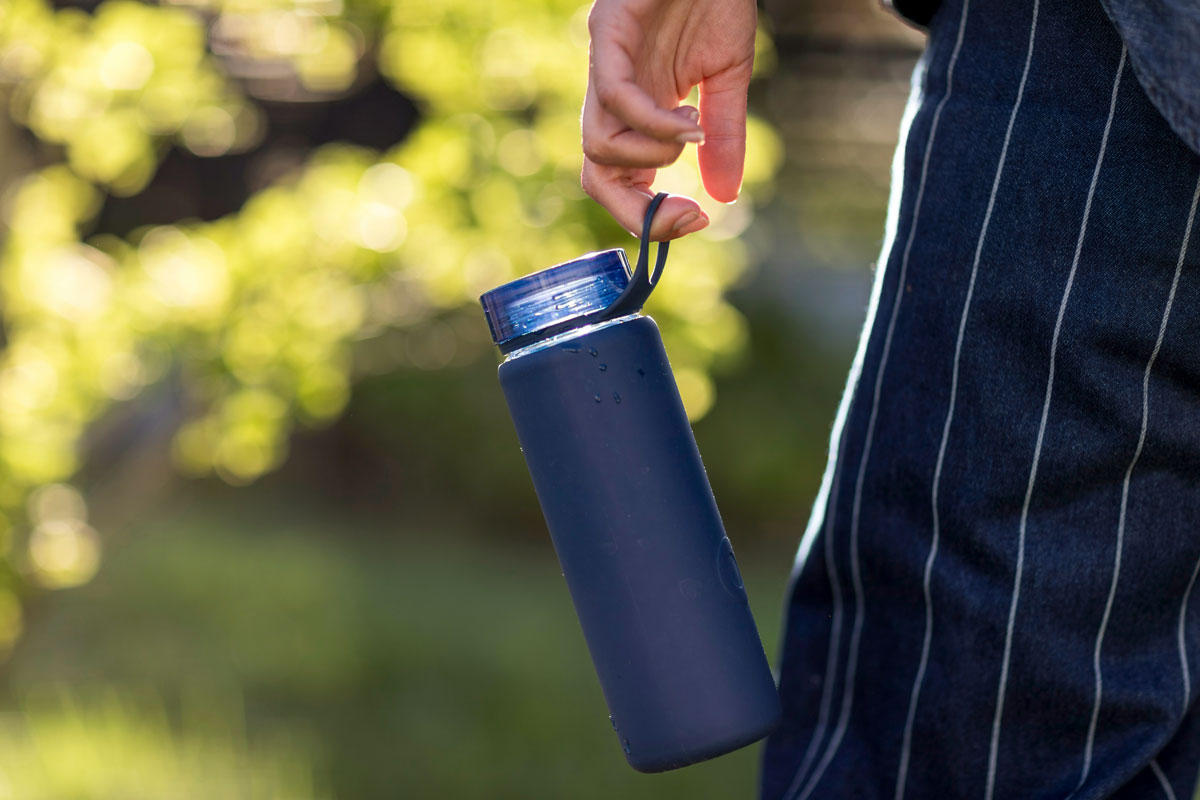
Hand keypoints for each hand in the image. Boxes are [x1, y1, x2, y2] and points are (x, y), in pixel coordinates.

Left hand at [580, 0, 755, 240]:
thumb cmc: (714, 1)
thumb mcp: (727, 81)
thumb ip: (722, 140)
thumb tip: (725, 198)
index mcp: (637, 112)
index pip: (621, 182)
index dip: (650, 215)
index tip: (698, 220)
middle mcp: (612, 95)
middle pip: (595, 176)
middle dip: (637, 210)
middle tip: (687, 216)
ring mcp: (604, 65)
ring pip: (598, 146)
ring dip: (653, 157)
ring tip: (693, 135)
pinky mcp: (607, 33)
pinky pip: (617, 96)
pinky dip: (653, 122)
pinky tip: (688, 120)